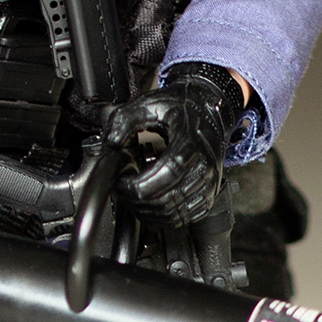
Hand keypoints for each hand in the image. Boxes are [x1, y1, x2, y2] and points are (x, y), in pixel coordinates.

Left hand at [109, 62, 246, 228]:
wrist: (209, 109)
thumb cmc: (181, 107)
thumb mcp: (149, 103)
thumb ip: (125, 121)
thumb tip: (111, 144)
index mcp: (190, 145)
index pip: (165, 175)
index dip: (137, 185)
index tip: (120, 181)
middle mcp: (204, 168)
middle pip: (167, 200)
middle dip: (136, 200)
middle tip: (121, 189)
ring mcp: (208, 184)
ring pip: (174, 214)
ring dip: (147, 210)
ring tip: (133, 195)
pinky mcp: (209, 195)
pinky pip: (184, 218)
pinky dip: (163, 216)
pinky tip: (150, 202)